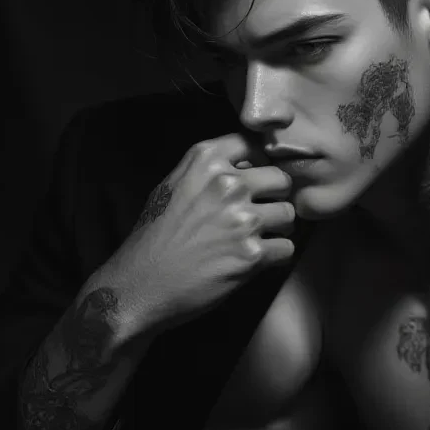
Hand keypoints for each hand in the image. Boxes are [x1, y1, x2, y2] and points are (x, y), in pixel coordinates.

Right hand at [94, 133, 295, 338]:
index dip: (259, 163)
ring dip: (278, 229)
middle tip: (261, 215)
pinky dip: (276, 257)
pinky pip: (286, 248)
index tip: (256, 180)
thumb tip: (245, 165)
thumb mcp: (171, 186)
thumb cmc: (153, 239)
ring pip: (289, 214)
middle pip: (281, 180)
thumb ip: (207, 171)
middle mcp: (228, 184)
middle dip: (274, 198)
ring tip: (256, 240)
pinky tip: (255, 261)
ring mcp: (242, 219)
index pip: (254, 144)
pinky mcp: (252, 254)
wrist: (140, 285)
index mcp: (206, 161)